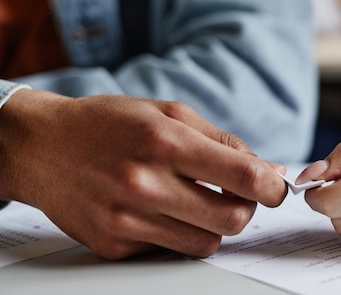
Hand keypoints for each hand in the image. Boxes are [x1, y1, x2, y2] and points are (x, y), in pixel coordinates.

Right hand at [0, 90, 286, 258]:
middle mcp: (145, 184)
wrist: (42, 146)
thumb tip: (267, 169)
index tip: (276, 188)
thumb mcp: (169, 112)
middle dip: (246, 208)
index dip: (271, 187)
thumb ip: (222, 141)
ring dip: (213, 224)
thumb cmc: (109, 122)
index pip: (241, 176)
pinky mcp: (113, 244)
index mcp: (165, 142)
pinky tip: (159, 209)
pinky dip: (176, 232)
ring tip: (195, 200)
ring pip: (205, 243)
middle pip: (232, 219)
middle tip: (237, 194)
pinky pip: (169, 250)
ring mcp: (127, 219)